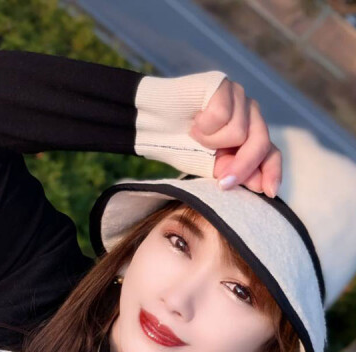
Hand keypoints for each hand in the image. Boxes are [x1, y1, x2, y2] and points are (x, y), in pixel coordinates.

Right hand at [188, 77, 281, 197]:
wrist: (153, 124)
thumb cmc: (180, 145)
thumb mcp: (209, 166)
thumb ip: (234, 172)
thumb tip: (259, 184)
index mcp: (249, 133)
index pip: (271, 152)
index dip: (272, 171)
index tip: (269, 192)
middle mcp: (249, 112)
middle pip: (260, 143)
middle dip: (242, 167)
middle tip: (222, 183)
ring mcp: (238, 96)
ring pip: (238, 133)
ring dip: (210, 142)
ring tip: (195, 135)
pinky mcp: (222, 84)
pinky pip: (221, 116)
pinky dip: (203, 127)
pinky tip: (193, 121)